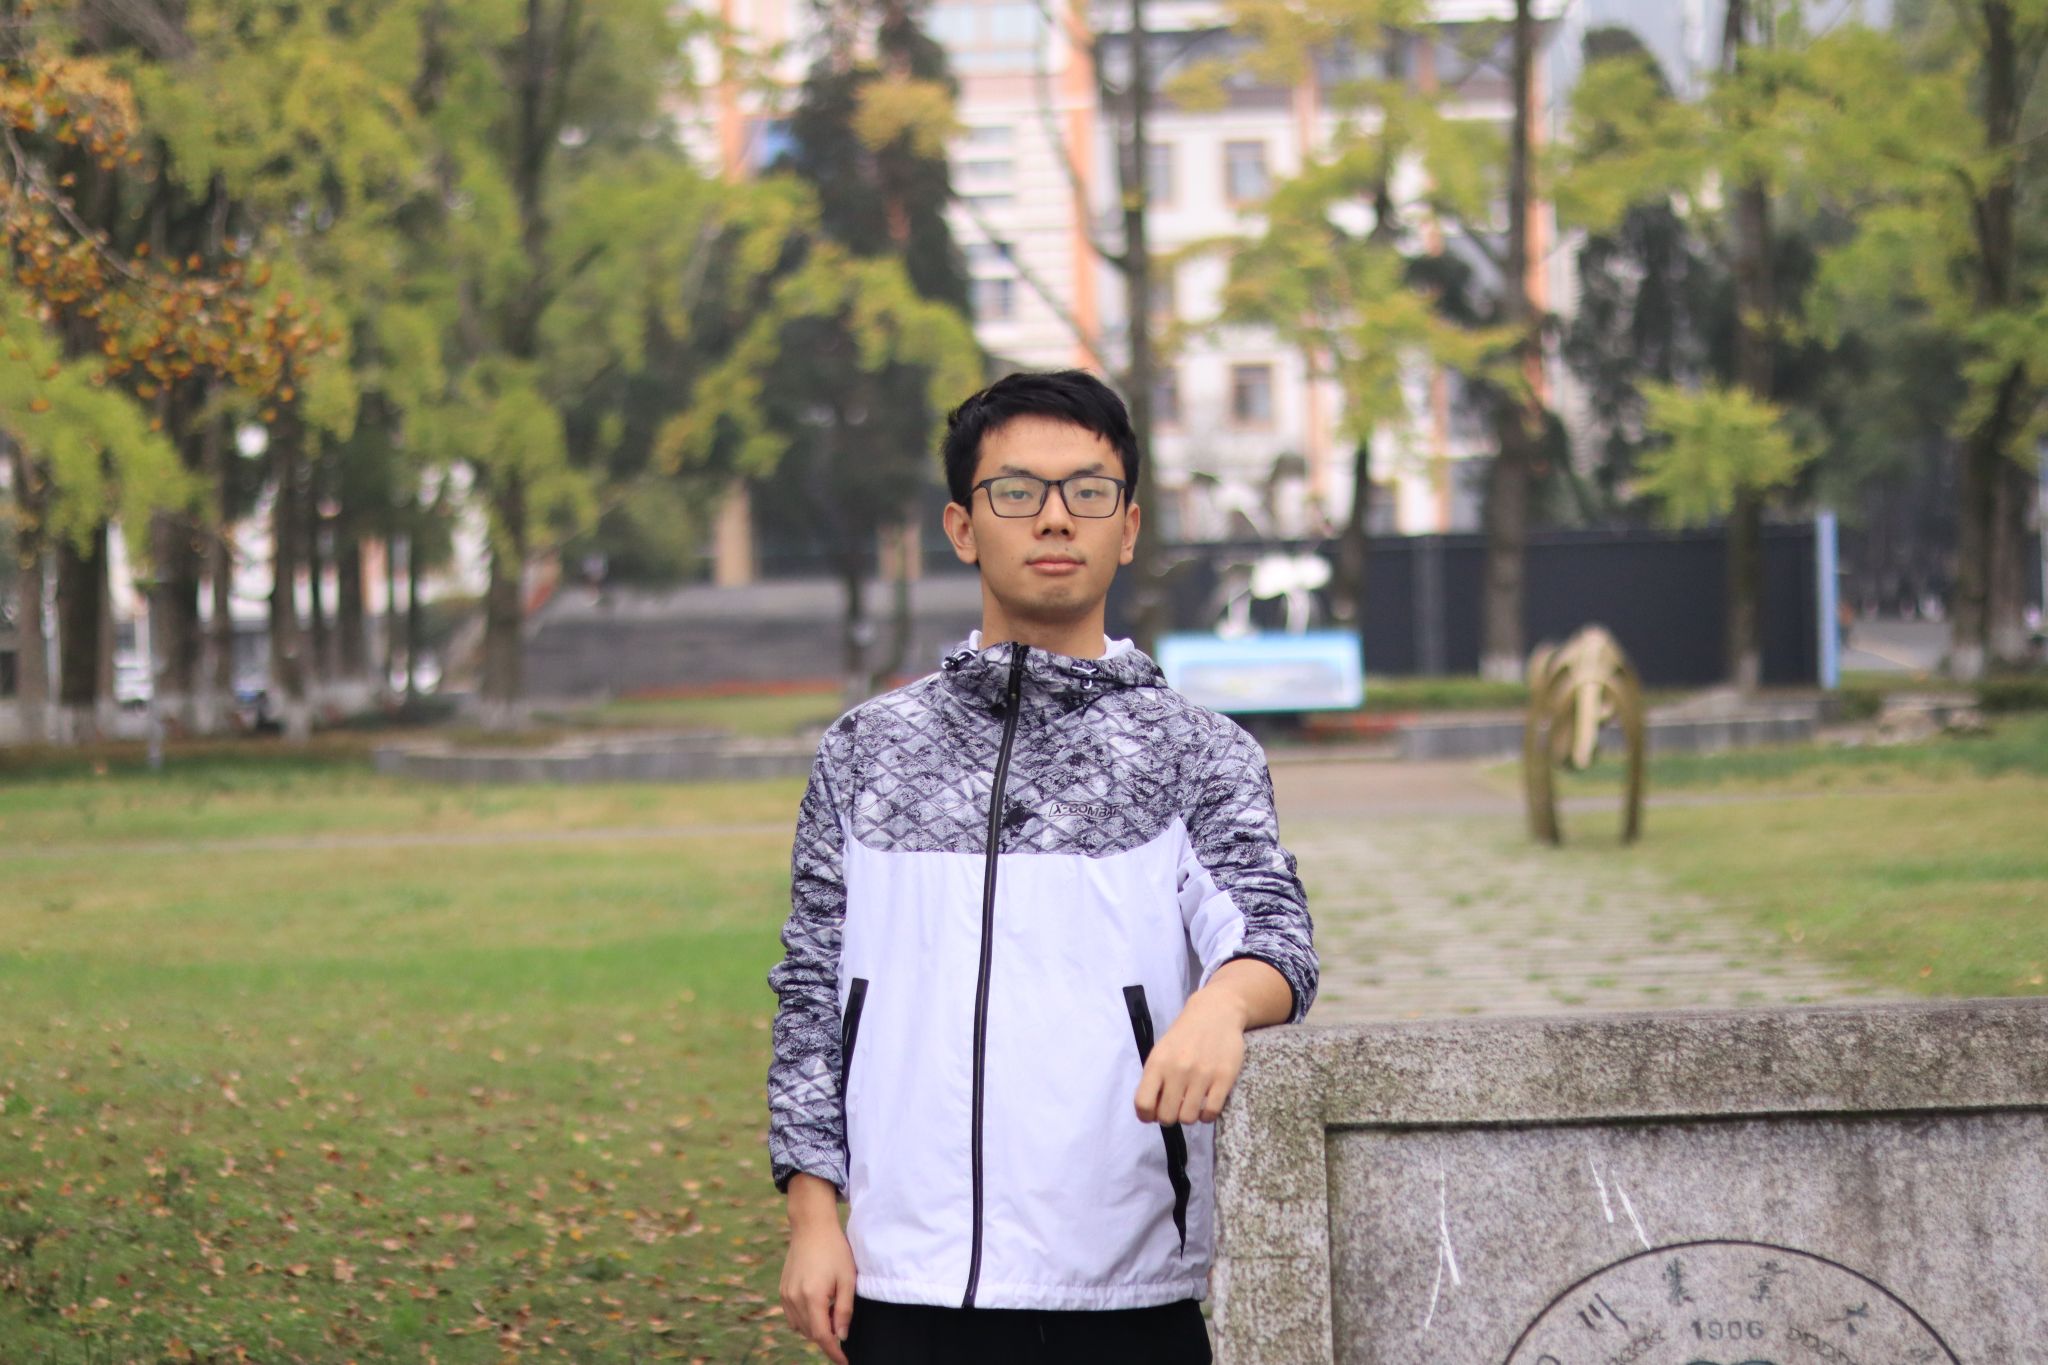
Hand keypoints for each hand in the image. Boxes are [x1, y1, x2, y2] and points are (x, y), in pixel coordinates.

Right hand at [779, 1174, 855, 1363]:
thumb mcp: (847, 1279)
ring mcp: (785, 1295)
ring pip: (800, 1327)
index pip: (823, 1337)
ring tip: (831, 1309)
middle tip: (842, 1323)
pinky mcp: (782, 1290)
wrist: (811, 1227)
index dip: (834, 1353)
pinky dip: (805, 1319)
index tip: (844, 1361)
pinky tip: (818, 1305)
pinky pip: (792, 1316)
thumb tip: (842, 1336)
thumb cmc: (834, 1250)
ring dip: (816, 1328)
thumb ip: (845, 1310)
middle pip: (811, 1334)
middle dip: (827, 1337)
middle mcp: (794, 1299)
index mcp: (812, 1297)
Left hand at [1133, 959, 1292, 1126]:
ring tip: (1191, 1105)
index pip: (1143, 1104)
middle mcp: (1178, 1070)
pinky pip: (1211, 1112)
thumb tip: (1151, 1111)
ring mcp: (1202, 1075)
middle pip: (1166, 1116)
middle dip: (1168, 1117)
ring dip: (1188, 1116)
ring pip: (1188, 1118)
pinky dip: (1206, 1116)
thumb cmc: (1184, 1034)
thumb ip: (1154, 1078)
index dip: (1146, 1116)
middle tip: (1175, 1107)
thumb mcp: (1161, 1051)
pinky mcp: (1224, 1078)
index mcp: (1158, 1063)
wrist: (1216, 1011)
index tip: (1152, 1115)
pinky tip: (1206, 1106)